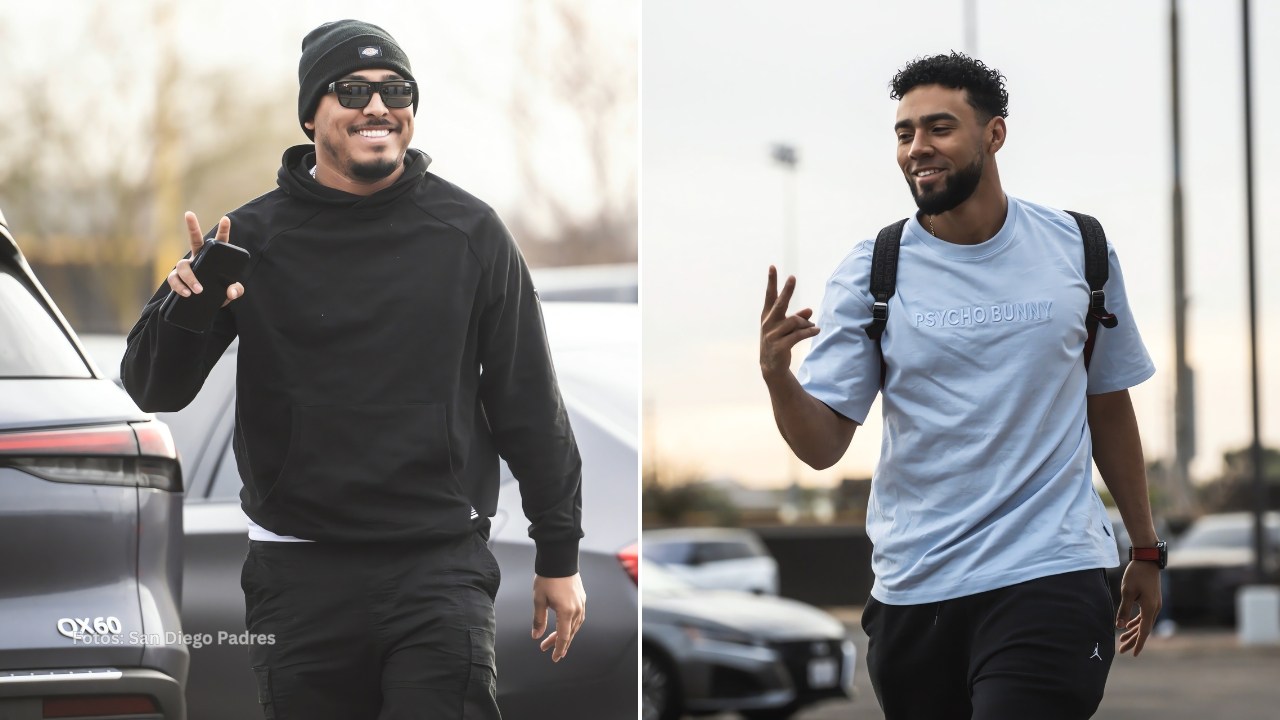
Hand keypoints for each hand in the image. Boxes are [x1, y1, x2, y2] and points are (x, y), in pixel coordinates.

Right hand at [167, 212, 243, 305]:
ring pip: (182, 265)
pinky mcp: (177, 280)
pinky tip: (186, 293)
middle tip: (189, 214)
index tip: (226, 219)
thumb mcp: (231, 293)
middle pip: (194, 240)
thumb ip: (236, 290)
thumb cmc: (218, 294)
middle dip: (192, 226)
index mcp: (214, 258)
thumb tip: (232, 292)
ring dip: (190, 277)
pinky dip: (179, 286)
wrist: (203, 306)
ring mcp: (187, 268)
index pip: (219, 242)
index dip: (223, 230)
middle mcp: (199, 258)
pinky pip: (174, 279)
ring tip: (198, 290)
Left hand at [531, 573, 585, 662]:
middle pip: (570, 633)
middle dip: (558, 643)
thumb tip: (536, 636)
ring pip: (575, 626)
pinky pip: (578, 617)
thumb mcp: (539, 600)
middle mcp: (577, 610)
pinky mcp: (582, 598)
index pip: (563, 637)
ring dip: (565, 634)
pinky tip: (564, 625)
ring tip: (554, 640)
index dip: (558, 649)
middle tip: (546, 648)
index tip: (554, 658)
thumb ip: (539, 620)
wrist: (560, 559)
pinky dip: (571, 625)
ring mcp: (581, 603)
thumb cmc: (547, 578)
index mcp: (566, 612)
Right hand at [760, 266, 818, 380]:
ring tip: (812, 326)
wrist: (771, 366)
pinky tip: (816, 329)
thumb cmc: (779, 341)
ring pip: (794, 321)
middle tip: (792, 277)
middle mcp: (768, 323)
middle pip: (779, 304)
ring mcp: (772, 335)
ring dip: (805, 323)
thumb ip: (798, 318)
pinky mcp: (779, 346)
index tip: (772, 267)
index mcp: (768, 315)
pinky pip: (798, 335)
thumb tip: (810, 310)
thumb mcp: (786, 328)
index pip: (770, 295)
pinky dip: (809, 331)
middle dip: (787, 290)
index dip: (771, 281)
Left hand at [1116, 561, 1161, 655]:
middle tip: (1121, 650)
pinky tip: (1129, 627)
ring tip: (1122, 640)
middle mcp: (1155, 609)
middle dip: (1133, 640)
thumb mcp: (1127, 592)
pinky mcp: (1151, 600)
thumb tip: (1120, 626)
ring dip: (1134, 632)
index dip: (1138, 643)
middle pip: (1144, 629)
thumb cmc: (1136, 575)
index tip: (1133, 654)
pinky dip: (1136, 622)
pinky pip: (1144, 616)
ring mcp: (1154, 605)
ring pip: (1144, 623)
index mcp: (1150, 609)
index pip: (1144, 631)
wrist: (1147, 560)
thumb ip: (1124, 610)